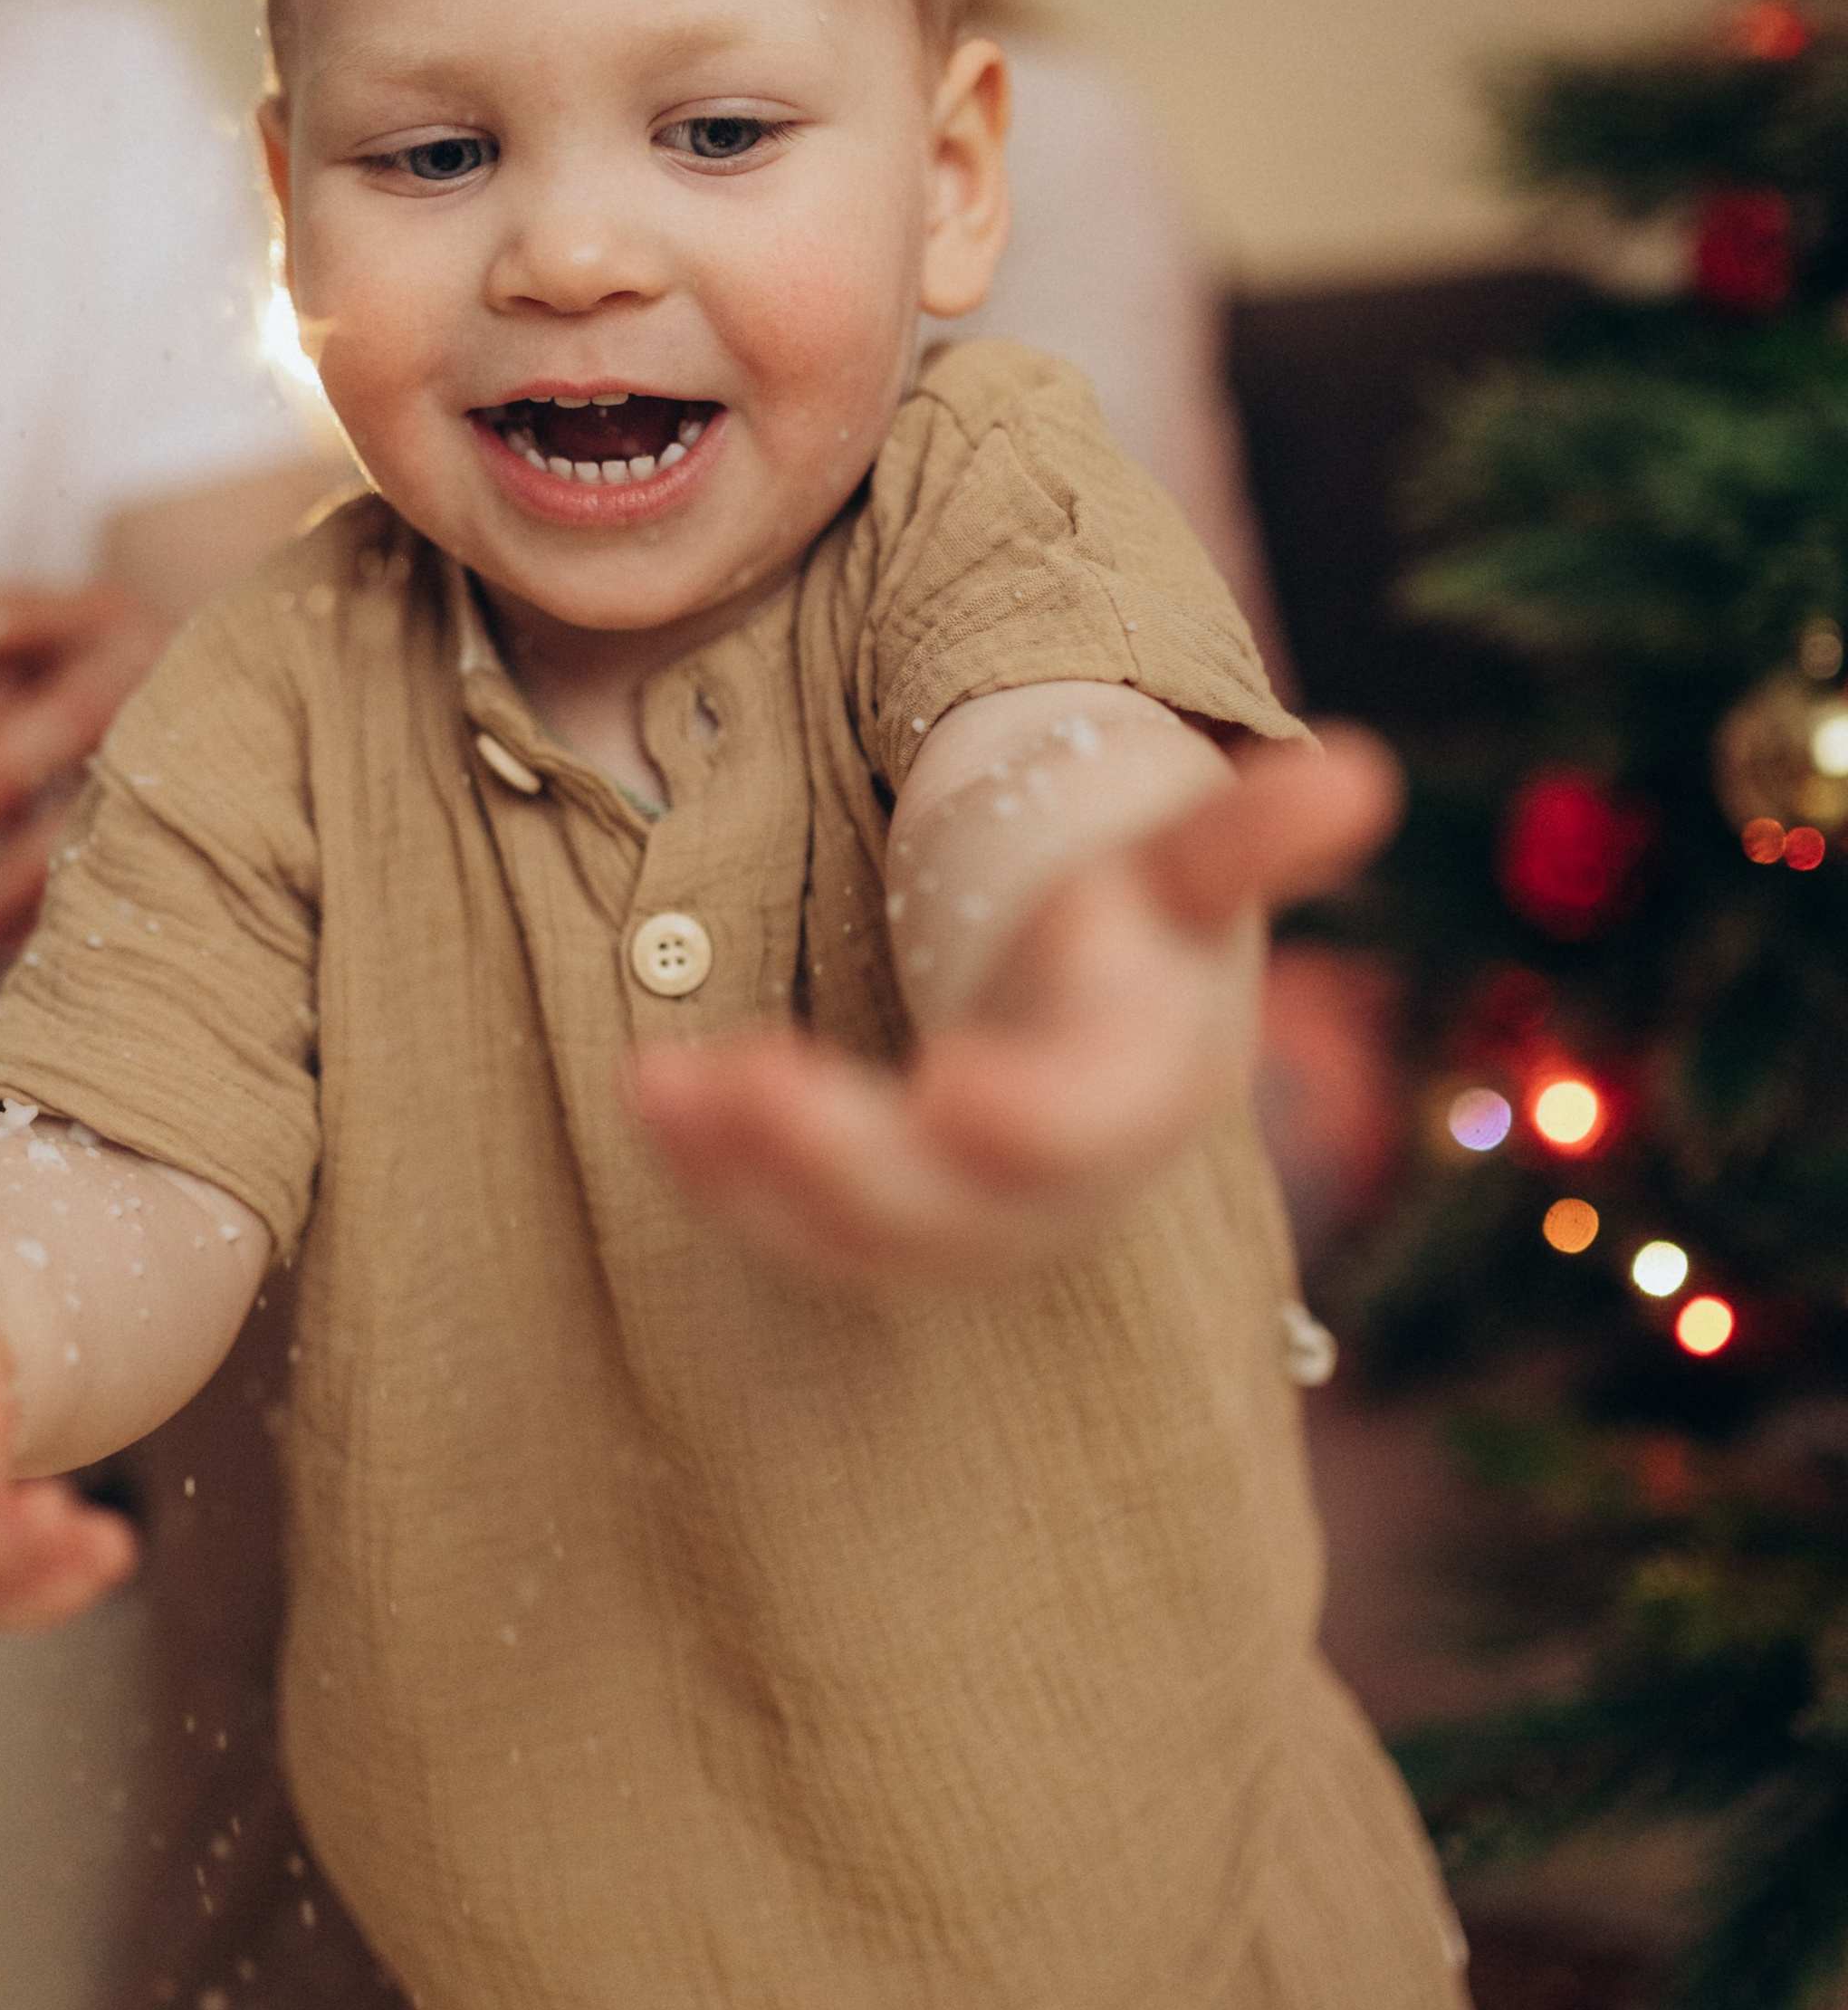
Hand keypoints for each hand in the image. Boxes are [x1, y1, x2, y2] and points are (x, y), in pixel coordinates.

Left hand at [0, 581, 168, 943]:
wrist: (228, 716)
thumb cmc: (95, 676)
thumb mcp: (42, 638)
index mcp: (98, 623)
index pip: (19, 620)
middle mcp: (149, 681)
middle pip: (70, 719)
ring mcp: (180, 755)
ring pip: (107, 810)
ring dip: (23, 868)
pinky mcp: (195, 827)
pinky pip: (132, 874)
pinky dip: (59, 912)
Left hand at [632, 728, 1399, 1289]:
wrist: (1113, 1029)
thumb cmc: (1140, 934)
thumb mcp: (1184, 878)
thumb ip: (1246, 838)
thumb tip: (1356, 774)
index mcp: (1145, 1089)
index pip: (1091, 1128)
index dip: (1028, 1118)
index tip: (955, 1089)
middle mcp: (1059, 1183)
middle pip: (958, 1207)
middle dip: (850, 1157)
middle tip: (750, 1082)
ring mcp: (968, 1223)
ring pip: (861, 1234)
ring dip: (752, 1167)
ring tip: (658, 1079)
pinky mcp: (885, 1235)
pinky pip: (797, 1228)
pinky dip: (718, 1174)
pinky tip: (652, 1096)